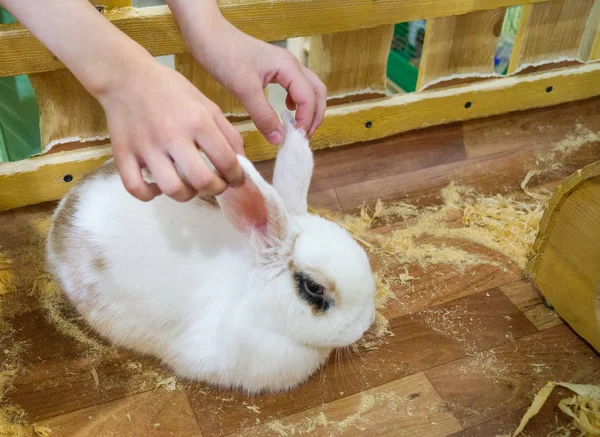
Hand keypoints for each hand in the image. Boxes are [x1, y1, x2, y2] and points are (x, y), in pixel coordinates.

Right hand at [97, 59, 243, 202]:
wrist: (125, 77)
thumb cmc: (170, 90)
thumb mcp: (206, 104)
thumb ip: (228, 133)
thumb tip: (242, 162)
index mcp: (197, 120)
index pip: (226, 161)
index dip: (237, 177)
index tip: (236, 180)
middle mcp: (172, 135)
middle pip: (202, 181)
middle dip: (216, 189)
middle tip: (216, 185)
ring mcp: (146, 147)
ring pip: (172, 189)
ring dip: (187, 195)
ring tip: (189, 186)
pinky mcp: (122, 154)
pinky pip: (136, 188)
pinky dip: (150, 194)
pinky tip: (158, 187)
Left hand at [171, 4, 326, 143]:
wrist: (208, 35)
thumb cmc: (224, 55)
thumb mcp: (244, 90)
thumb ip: (263, 116)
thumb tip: (280, 139)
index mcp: (288, 67)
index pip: (309, 98)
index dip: (306, 121)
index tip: (296, 139)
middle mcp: (291, 65)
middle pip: (317, 93)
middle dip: (314, 116)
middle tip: (302, 137)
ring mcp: (283, 66)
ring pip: (308, 90)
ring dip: (308, 110)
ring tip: (296, 128)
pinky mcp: (274, 69)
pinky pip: (295, 87)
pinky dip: (296, 102)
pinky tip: (284, 111)